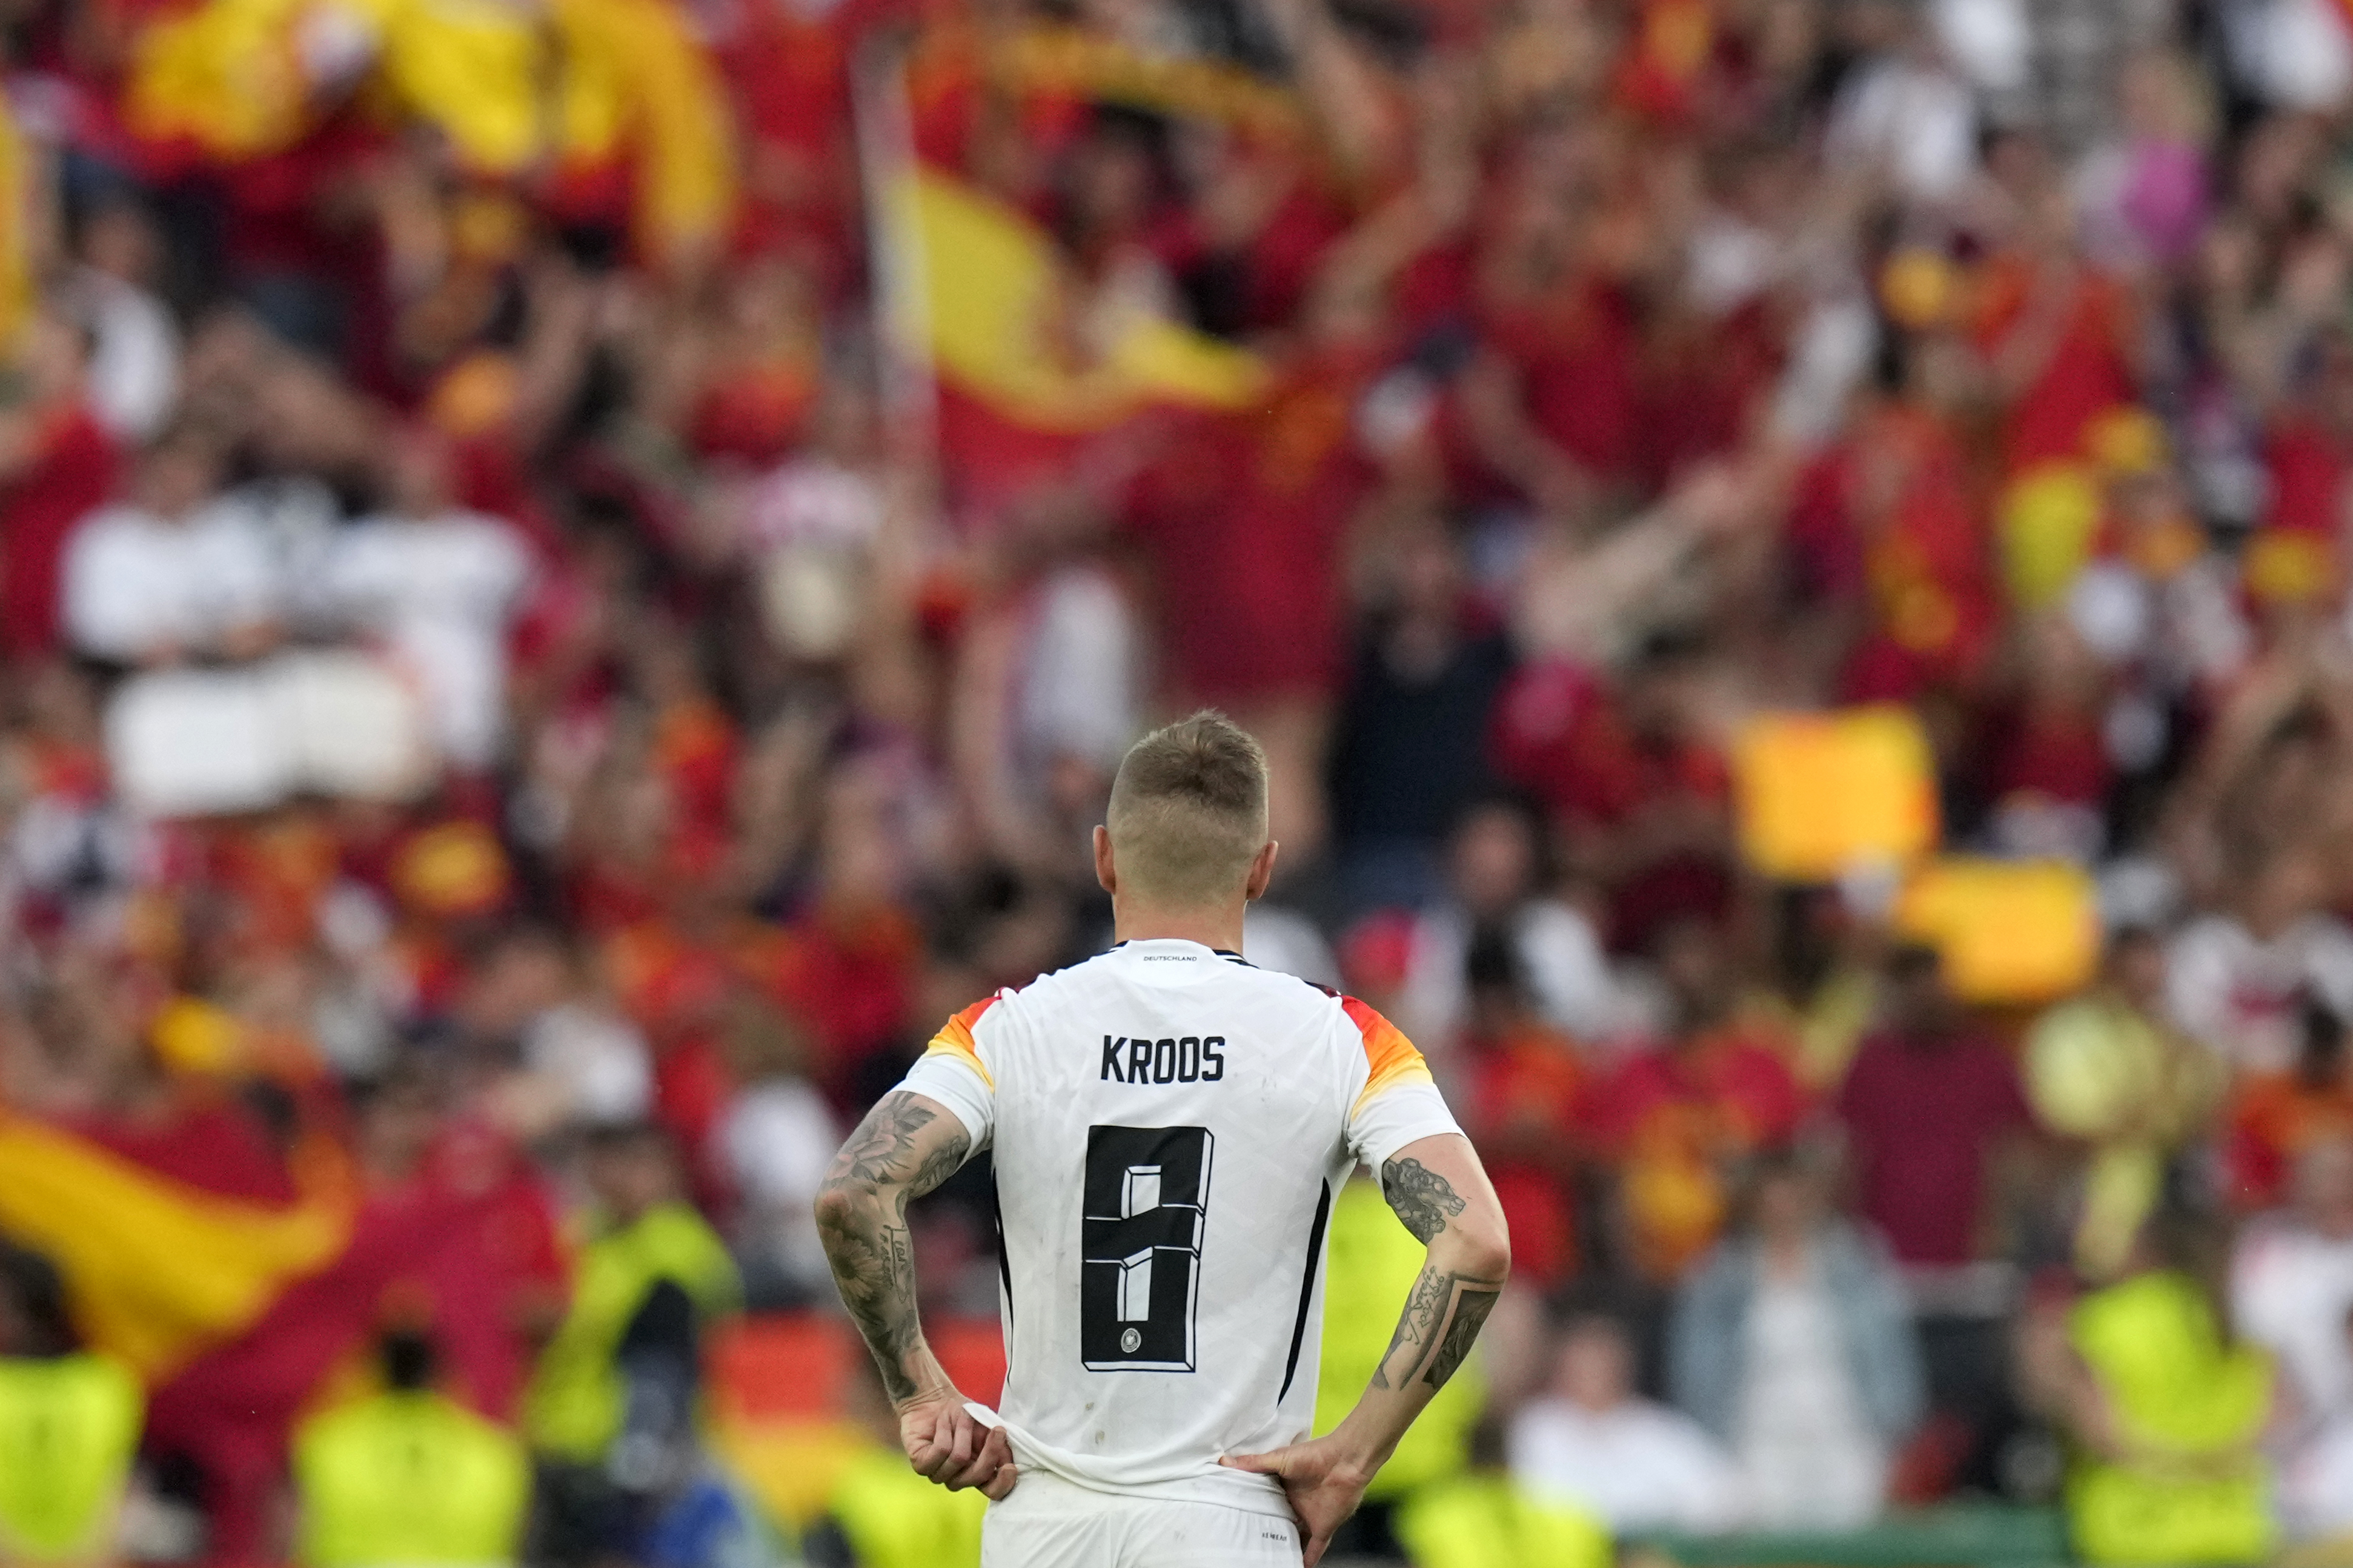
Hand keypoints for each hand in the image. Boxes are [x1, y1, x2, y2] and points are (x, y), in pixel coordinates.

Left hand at [899, 1390, 1017, 1499]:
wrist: (932, 1399)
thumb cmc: (962, 1414)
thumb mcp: (988, 1425)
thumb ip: (1000, 1443)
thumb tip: (1008, 1460)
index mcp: (978, 1472)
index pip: (994, 1491)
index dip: (1003, 1483)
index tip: (1010, 1467)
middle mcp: (959, 1478)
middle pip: (978, 1477)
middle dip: (990, 1452)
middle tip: (998, 1430)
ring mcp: (939, 1474)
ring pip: (959, 1459)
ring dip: (964, 1431)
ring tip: (961, 1416)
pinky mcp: (922, 1465)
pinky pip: (940, 1451)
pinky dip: (945, 1431)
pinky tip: (942, 1423)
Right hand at [1220, 1435, 1374, 1566]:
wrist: (1346, 1461)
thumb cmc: (1315, 1455)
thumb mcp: (1279, 1458)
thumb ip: (1254, 1463)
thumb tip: (1224, 1461)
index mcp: (1283, 1486)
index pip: (1264, 1501)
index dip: (1252, 1508)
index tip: (1235, 1516)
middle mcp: (1294, 1503)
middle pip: (1277, 1521)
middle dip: (1265, 1531)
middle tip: (1246, 1542)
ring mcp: (1308, 1517)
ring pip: (1292, 1538)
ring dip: (1283, 1548)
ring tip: (1266, 1558)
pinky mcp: (1322, 1528)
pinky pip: (1313, 1550)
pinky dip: (1305, 1561)